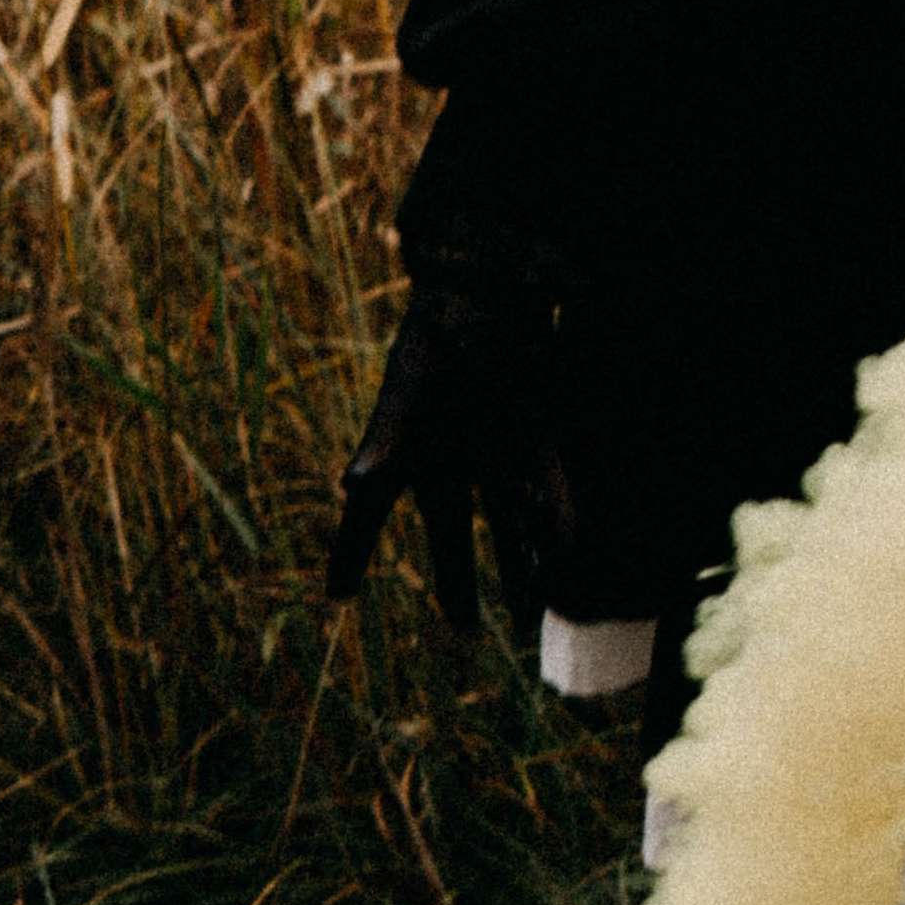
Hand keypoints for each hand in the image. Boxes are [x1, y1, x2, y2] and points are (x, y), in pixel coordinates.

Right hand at [324, 246, 573, 628]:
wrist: (493, 275)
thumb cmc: (440, 327)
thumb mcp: (411, 383)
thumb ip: (387, 437)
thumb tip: (352, 486)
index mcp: (407, 442)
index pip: (369, 511)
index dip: (352, 551)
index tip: (336, 594)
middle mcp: (449, 450)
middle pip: (447, 528)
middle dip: (457, 576)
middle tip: (463, 628)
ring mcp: (493, 440)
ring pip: (503, 515)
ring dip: (515, 557)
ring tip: (528, 604)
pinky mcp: (535, 424)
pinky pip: (545, 483)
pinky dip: (555, 517)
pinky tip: (569, 549)